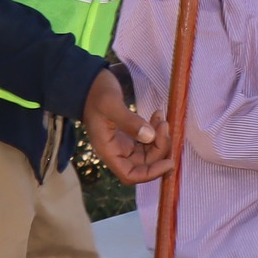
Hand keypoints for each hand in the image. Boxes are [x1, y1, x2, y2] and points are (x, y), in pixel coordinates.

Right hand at [81, 68, 173, 184]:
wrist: (88, 82)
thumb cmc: (95, 92)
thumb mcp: (110, 103)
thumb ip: (129, 121)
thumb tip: (149, 137)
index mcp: (107, 150)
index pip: (130, 175)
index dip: (151, 174)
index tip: (169, 162)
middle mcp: (116, 151)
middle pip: (144, 164)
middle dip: (159, 149)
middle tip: (165, 126)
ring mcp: (123, 143)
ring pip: (148, 152)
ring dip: (160, 138)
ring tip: (161, 118)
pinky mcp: (129, 134)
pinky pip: (147, 139)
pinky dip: (155, 130)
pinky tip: (157, 115)